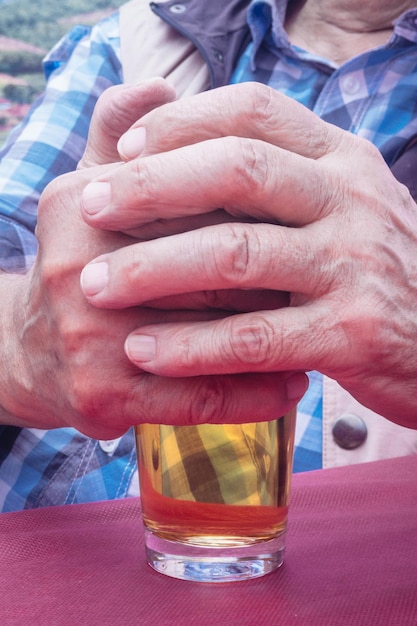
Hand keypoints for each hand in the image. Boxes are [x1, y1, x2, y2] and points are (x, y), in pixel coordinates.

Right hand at [0, 82, 304, 436]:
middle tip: (328, 280)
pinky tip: (291, 385)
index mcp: (81, 203)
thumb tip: (157, 86)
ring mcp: (87, 337)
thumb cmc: (83, 260)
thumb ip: (120, 133)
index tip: (305, 219)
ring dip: (280, 337)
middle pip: (210, 266)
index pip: (195, 197)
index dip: (257, 211)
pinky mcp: (102, 394)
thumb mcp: (90, 188)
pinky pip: (199, 397)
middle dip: (276, 275)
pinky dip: (254, 394)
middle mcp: (78, 269)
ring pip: (213, 335)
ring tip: (324, 332)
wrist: (34, 347)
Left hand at [79, 82, 416, 428]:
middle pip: (237, 170)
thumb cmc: (373, 269)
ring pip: (238, 254)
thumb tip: (187, 152)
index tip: (124, 150)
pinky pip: (254, 337)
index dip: (181, 122)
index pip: (253, 113)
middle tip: (90, 207)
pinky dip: (192, 346)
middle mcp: (351, 199)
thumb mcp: (341, 204)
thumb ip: (280, 177)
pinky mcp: (351, 334)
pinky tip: (146, 352)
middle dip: (151, 187)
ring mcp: (353, 266)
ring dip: (156, 269)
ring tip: (98, 286)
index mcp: (342, 159)